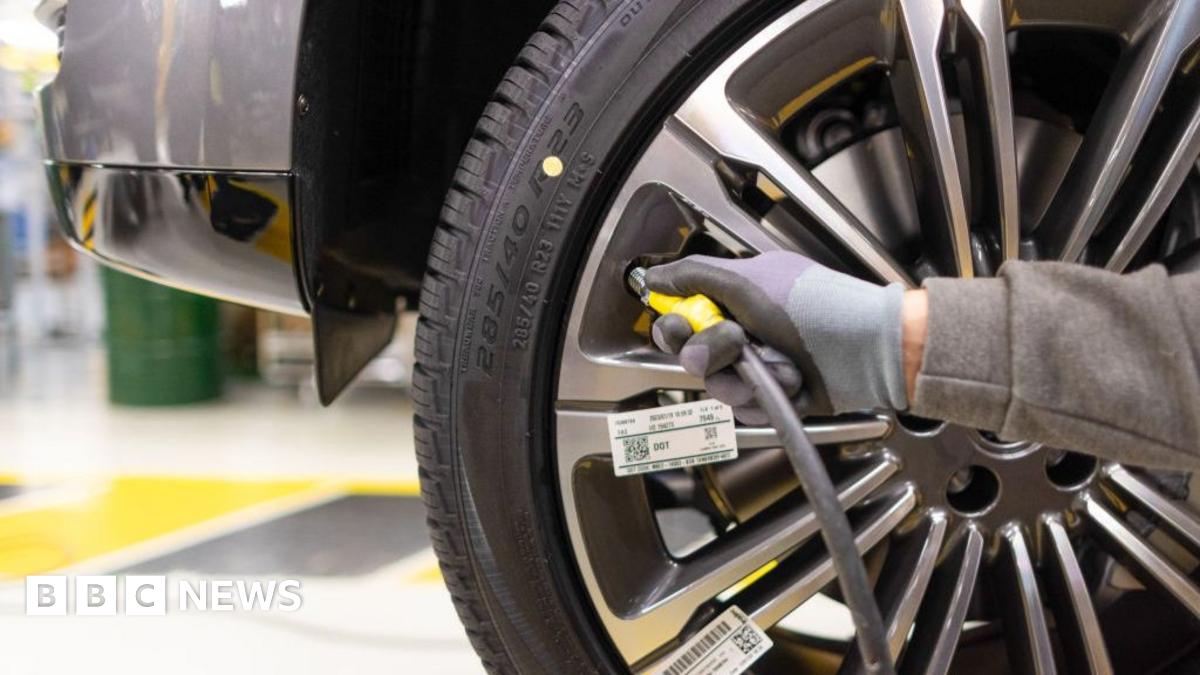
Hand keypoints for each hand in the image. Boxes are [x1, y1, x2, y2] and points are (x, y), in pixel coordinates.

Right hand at [645, 251, 908, 418]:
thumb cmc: (817, 308)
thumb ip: (695, 276)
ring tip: (781, 363)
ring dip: (748, 376)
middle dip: (712, 353)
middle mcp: (741, 332)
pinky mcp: (774, 395)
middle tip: (736, 342)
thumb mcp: (749, 281)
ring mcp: (758, 366)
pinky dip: (769, 395)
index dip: (674, 325)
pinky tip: (793, 381)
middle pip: (692, 356)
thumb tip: (653, 275)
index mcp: (732, 299)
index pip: (680, 316)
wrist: (869, 350)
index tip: (682, 324)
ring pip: (719, 387)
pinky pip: (748, 407)